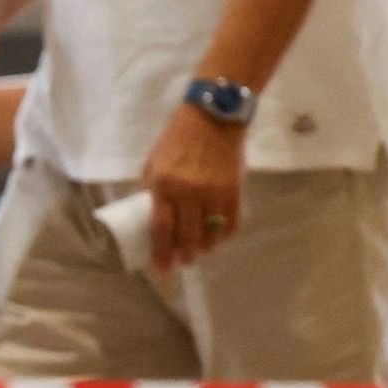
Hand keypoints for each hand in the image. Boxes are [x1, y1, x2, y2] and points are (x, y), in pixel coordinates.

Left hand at [139, 104, 246, 273]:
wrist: (213, 117)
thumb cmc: (177, 139)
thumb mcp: (153, 162)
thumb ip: (153, 189)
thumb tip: (152, 216)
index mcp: (164, 185)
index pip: (162, 229)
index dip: (162, 253)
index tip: (162, 270)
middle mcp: (189, 193)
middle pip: (188, 236)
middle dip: (186, 255)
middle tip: (184, 261)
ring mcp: (214, 193)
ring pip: (212, 234)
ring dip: (206, 247)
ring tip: (201, 250)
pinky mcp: (235, 190)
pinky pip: (232, 222)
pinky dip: (225, 234)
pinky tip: (219, 237)